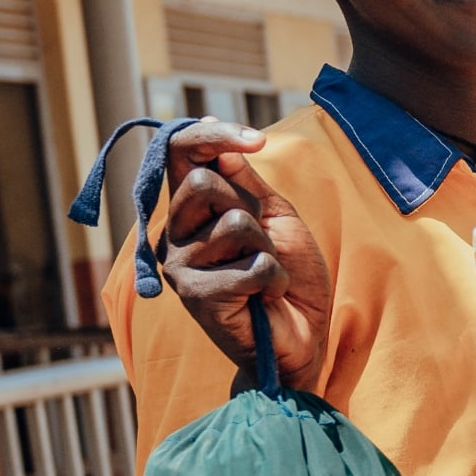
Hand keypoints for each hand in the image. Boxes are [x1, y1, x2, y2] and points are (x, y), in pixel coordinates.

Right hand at [157, 120, 330, 386]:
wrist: (300, 339)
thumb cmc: (289, 279)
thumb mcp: (277, 219)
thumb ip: (248, 183)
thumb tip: (220, 140)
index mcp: (191, 212)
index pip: (180, 155)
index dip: (211, 137)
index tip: (255, 140)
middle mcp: (174, 235)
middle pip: (203, 183)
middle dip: (249, 210)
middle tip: (261, 245)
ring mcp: (179, 266)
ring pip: (234, 224)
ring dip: (268, 250)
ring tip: (265, 277)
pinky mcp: (195, 296)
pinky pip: (253, 266)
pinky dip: (275, 280)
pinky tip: (264, 298)